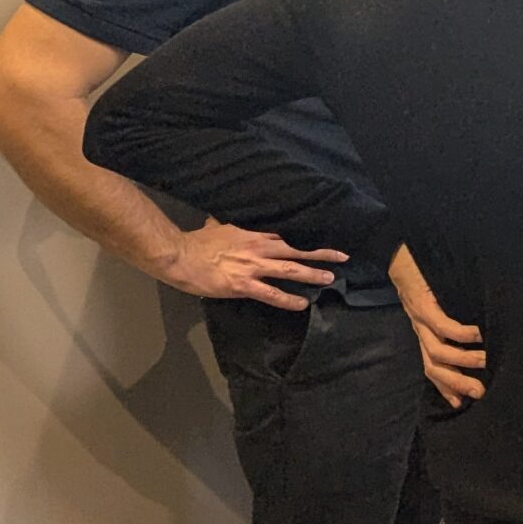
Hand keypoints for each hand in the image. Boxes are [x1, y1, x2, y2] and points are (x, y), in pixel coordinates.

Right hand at [159, 219, 344, 308]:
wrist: (180, 256)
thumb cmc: (196, 242)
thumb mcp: (218, 226)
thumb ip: (226, 225)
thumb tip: (220, 219)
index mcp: (253, 235)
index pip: (285, 236)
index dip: (304, 241)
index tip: (320, 242)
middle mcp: (259, 249)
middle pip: (296, 249)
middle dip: (321, 254)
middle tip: (342, 257)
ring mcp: (253, 267)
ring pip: (290, 270)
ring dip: (312, 274)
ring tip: (330, 278)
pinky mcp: (243, 285)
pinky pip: (271, 294)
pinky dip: (288, 299)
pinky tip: (302, 303)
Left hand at [389, 244, 485, 408]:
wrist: (394, 248)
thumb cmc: (420, 272)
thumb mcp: (435, 300)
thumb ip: (448, 316)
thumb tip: (477, 330)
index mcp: (422, 331)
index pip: (432, 367)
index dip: (446, 387)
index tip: (463, 403)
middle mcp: (419, 329)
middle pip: (434, 366)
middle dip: (456, 382)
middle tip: (480, 392)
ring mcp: (419, 318)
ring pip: (437, 351)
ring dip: (462, 360)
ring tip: (486, 362)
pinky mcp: (422, 303)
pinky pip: (442, 325)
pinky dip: (461, 333)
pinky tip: (479, 334)